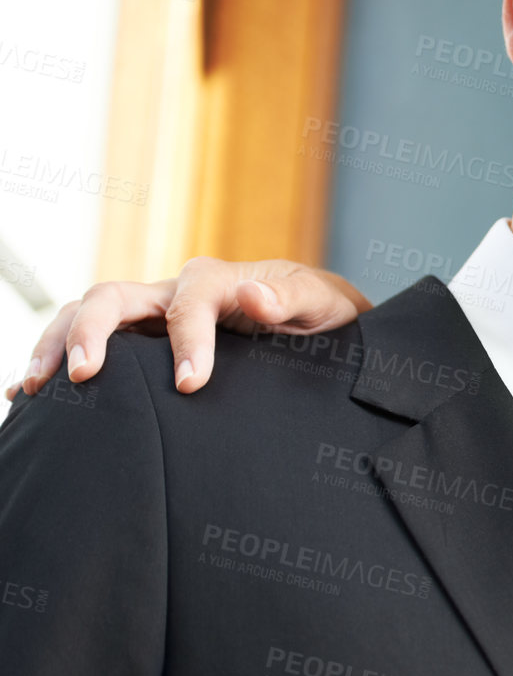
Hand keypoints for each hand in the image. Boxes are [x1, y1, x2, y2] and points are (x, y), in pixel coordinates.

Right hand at [8, 257, 371, 397]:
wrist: (317, 319)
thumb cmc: (320, 312)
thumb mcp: (320, 303)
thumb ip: (291, 299)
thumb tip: (253, 294)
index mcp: (219, 281)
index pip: (190, 302)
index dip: (188, 342)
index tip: (190, 385)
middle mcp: (176, 291)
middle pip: (114, 296)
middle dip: (90, 332)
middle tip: (82, 378)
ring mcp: (153, 313)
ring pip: (88, 315)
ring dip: (59, 345)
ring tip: (37, 388)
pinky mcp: (143, 337)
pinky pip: (92, 342)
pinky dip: (58, 360)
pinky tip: (28, 394)